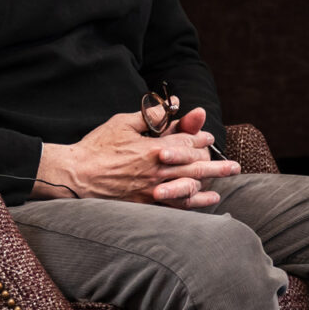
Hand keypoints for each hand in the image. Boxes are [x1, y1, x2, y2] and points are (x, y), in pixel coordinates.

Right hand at [36, 104, 240, 207]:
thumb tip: (173, 104)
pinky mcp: (145, 204)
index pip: (186, 143)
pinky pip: (176, 205)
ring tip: (228, 180)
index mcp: (153, 148)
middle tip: (234, 165)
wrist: (74, 177)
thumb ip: (151, 116)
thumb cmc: (96, 147)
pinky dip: (194, 202)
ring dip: (211, 182)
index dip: (200, 139)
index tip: (209, 138)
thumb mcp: (123, 123)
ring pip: (189, 185)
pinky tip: (208, 201)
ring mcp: (152, 189)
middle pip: (195, 166)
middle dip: (216, 164)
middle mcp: (157, 170)